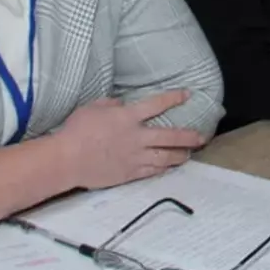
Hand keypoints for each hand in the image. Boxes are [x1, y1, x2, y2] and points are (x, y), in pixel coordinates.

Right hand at [52, 90, 207, 187]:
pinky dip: (162, 169)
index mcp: (128, 117)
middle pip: (170, 136)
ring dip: (180, 156)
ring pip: (165, 157)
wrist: (67, 159)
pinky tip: (169, 168)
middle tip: (201, 137)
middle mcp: (136, 137)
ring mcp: (134, 157)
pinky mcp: (129, 173)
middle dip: (188, 136)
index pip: (157, 105)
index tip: (187, 95)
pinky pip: (151, 171)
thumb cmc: (76, 130)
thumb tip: (121, 104)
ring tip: (189, 155)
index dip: (174, 98)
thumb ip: (111, 104)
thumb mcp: (93, 107)